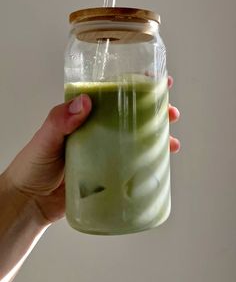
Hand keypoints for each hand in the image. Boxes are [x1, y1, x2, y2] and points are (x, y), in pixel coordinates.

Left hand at [4, 77, 179, 225]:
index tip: (154, 79)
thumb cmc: (32, 166)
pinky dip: (148, 163)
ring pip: (136, 139)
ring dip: (157, 138)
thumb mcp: (45, 139)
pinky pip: (132, 165)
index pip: (112, 94)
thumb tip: (84, 102)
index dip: (134, 84)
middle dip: (155, 111)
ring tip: (172, 142)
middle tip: (171, 113)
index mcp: (83, 117)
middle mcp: (97, 131)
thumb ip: (60, 121)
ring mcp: (104, 152)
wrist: (29, 202)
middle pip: (131, 115)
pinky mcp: (107, 174)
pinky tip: (160, 165)